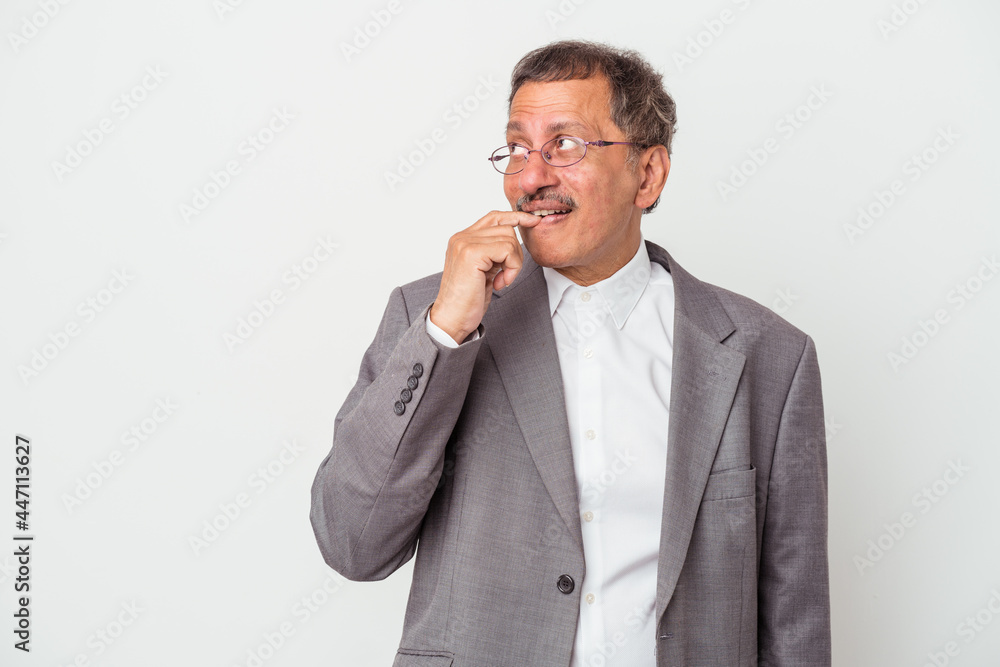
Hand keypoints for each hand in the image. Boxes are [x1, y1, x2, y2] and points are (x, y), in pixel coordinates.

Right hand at [429, 210, 538, 343]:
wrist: (451, 319)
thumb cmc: (467, 300)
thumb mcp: (484, 269)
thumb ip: (493, 251)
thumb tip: (516, 234)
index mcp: (462, 239)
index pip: (494, 217)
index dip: (515, 217)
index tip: (532, 222)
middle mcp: (461, 237)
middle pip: (506, 228)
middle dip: (515, 253)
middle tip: (506, 275)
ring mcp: (465, 243)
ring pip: (509, 239)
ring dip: (514, 263)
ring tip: (501, 280)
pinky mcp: (472, 253)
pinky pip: (507, 250)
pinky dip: (512, 268)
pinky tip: (499, 283)